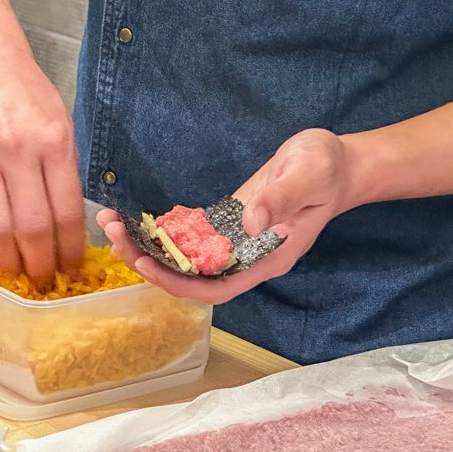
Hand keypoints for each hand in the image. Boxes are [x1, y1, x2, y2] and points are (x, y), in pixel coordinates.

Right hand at [0, 28, 84, 283]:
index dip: (70, 248)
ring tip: (20, 273)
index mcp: (53, 144)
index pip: (65, 211)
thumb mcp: (64, 126)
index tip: (74, 267)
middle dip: (41, 263)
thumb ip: (66, 172)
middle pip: (31, 227)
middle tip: (47, 279)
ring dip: (9, 261)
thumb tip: (69, 224)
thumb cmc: (31, 96)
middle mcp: (18, 153)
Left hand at [97, 129, 357, 302]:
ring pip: (186, 260)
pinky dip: (163, 232)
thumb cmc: (327, 169)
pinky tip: (137, 220)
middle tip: (114, 237)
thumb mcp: (308, 174)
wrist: (338, 163)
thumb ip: (281, 198)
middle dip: (150, 263)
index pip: (217, 287)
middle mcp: (247, 257)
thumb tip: (250, 221)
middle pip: (192, 278)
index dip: (179, 283)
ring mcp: (237, 243)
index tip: (145, 265)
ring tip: (113, 226)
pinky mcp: (229, 225)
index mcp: (266, 256)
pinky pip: (191, 239)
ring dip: (149, 247)